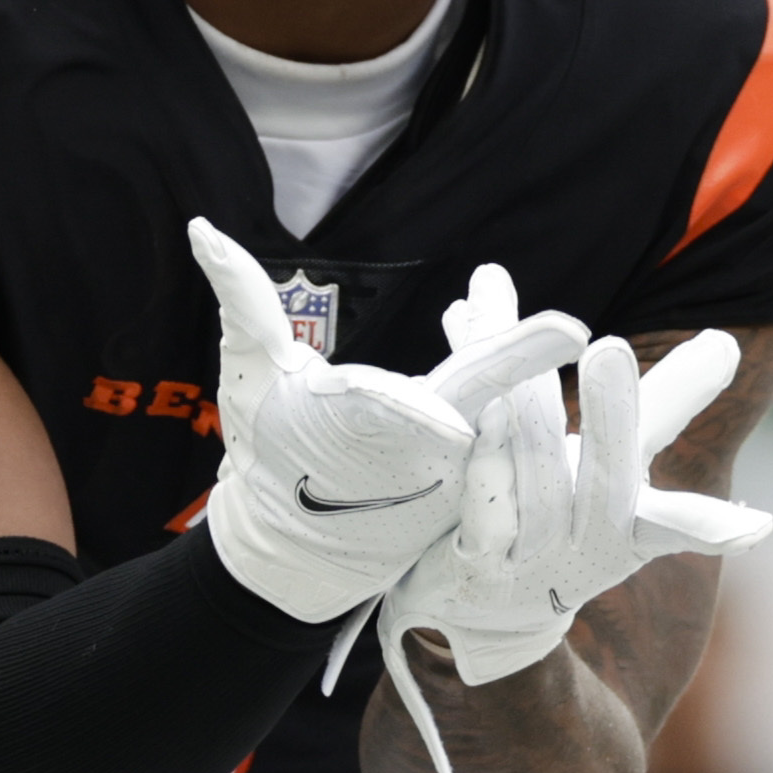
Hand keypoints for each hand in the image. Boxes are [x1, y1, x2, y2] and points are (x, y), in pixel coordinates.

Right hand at [188, 220, 582, 625]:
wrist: (298, 547)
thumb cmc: (267, 452)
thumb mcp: (250, 375)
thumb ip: (241, 300)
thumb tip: (201, 225)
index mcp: (362, 431)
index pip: (396, 408)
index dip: (419, 410)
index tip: (449, 411)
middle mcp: (418, 459)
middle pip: (472, 398)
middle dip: (516, 361)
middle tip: (571, 330)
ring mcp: (455, 478)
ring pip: (503, 412)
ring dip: (525, 365)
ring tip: (556, 326)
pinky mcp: (478, 488)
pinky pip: (511, 434)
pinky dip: (524, 392)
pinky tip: (548, 347)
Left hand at [368, 277, 769, 772]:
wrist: (485, 609)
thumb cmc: (566, 515)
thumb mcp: (620, 464)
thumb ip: (667, 402)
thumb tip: (724, 342)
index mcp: (632, 528)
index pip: (679, 522)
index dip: (716, 527)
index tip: (758, 528)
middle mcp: (588, 552)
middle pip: (606, 475)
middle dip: (610, 412)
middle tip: (611, 350)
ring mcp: (531, 563)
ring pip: (534, 470)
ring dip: (523, 398)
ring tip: (523, 339)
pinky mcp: (473, 563)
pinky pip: (482, 503)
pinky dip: (485, 455)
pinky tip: (483, 407)